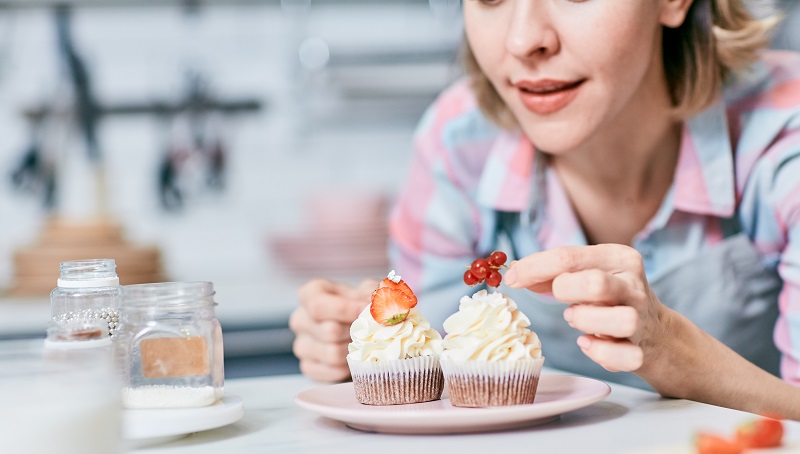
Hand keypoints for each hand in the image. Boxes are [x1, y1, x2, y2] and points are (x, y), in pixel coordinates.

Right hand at [290, 278, 376, 381]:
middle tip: (372, 330)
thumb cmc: (359, 305)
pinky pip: (332, 371)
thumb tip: (374, 307)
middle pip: (329, 331)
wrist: (357, 328)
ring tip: (365, 343)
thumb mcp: (366, 292)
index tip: (365, 311)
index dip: (345, 310)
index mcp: (310, 295)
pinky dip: (350, 367)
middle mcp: (300, 319)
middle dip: (356, 332)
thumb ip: (370, 295)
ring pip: (332, 353)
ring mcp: (301, 345)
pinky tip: (356, 357)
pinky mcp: (308, 367)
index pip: (318, 305)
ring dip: (355, 350)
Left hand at [504, 244, 667, 372]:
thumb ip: (551, 272)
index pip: (568, 257)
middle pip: (595, 284)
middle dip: (566, 291)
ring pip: (619, 320)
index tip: (511, 279)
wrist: (653, 332)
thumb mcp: (585, 274)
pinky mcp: (641, 351)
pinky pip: (623, 356)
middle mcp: (633, 285)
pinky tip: (587, 343)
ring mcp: (641, 318)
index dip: (533, 268)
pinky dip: (599, 352)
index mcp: (618, 257)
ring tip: (576, 319)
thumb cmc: (607, 298)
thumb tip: (514, 272)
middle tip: (560, 300)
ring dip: (586, 321)